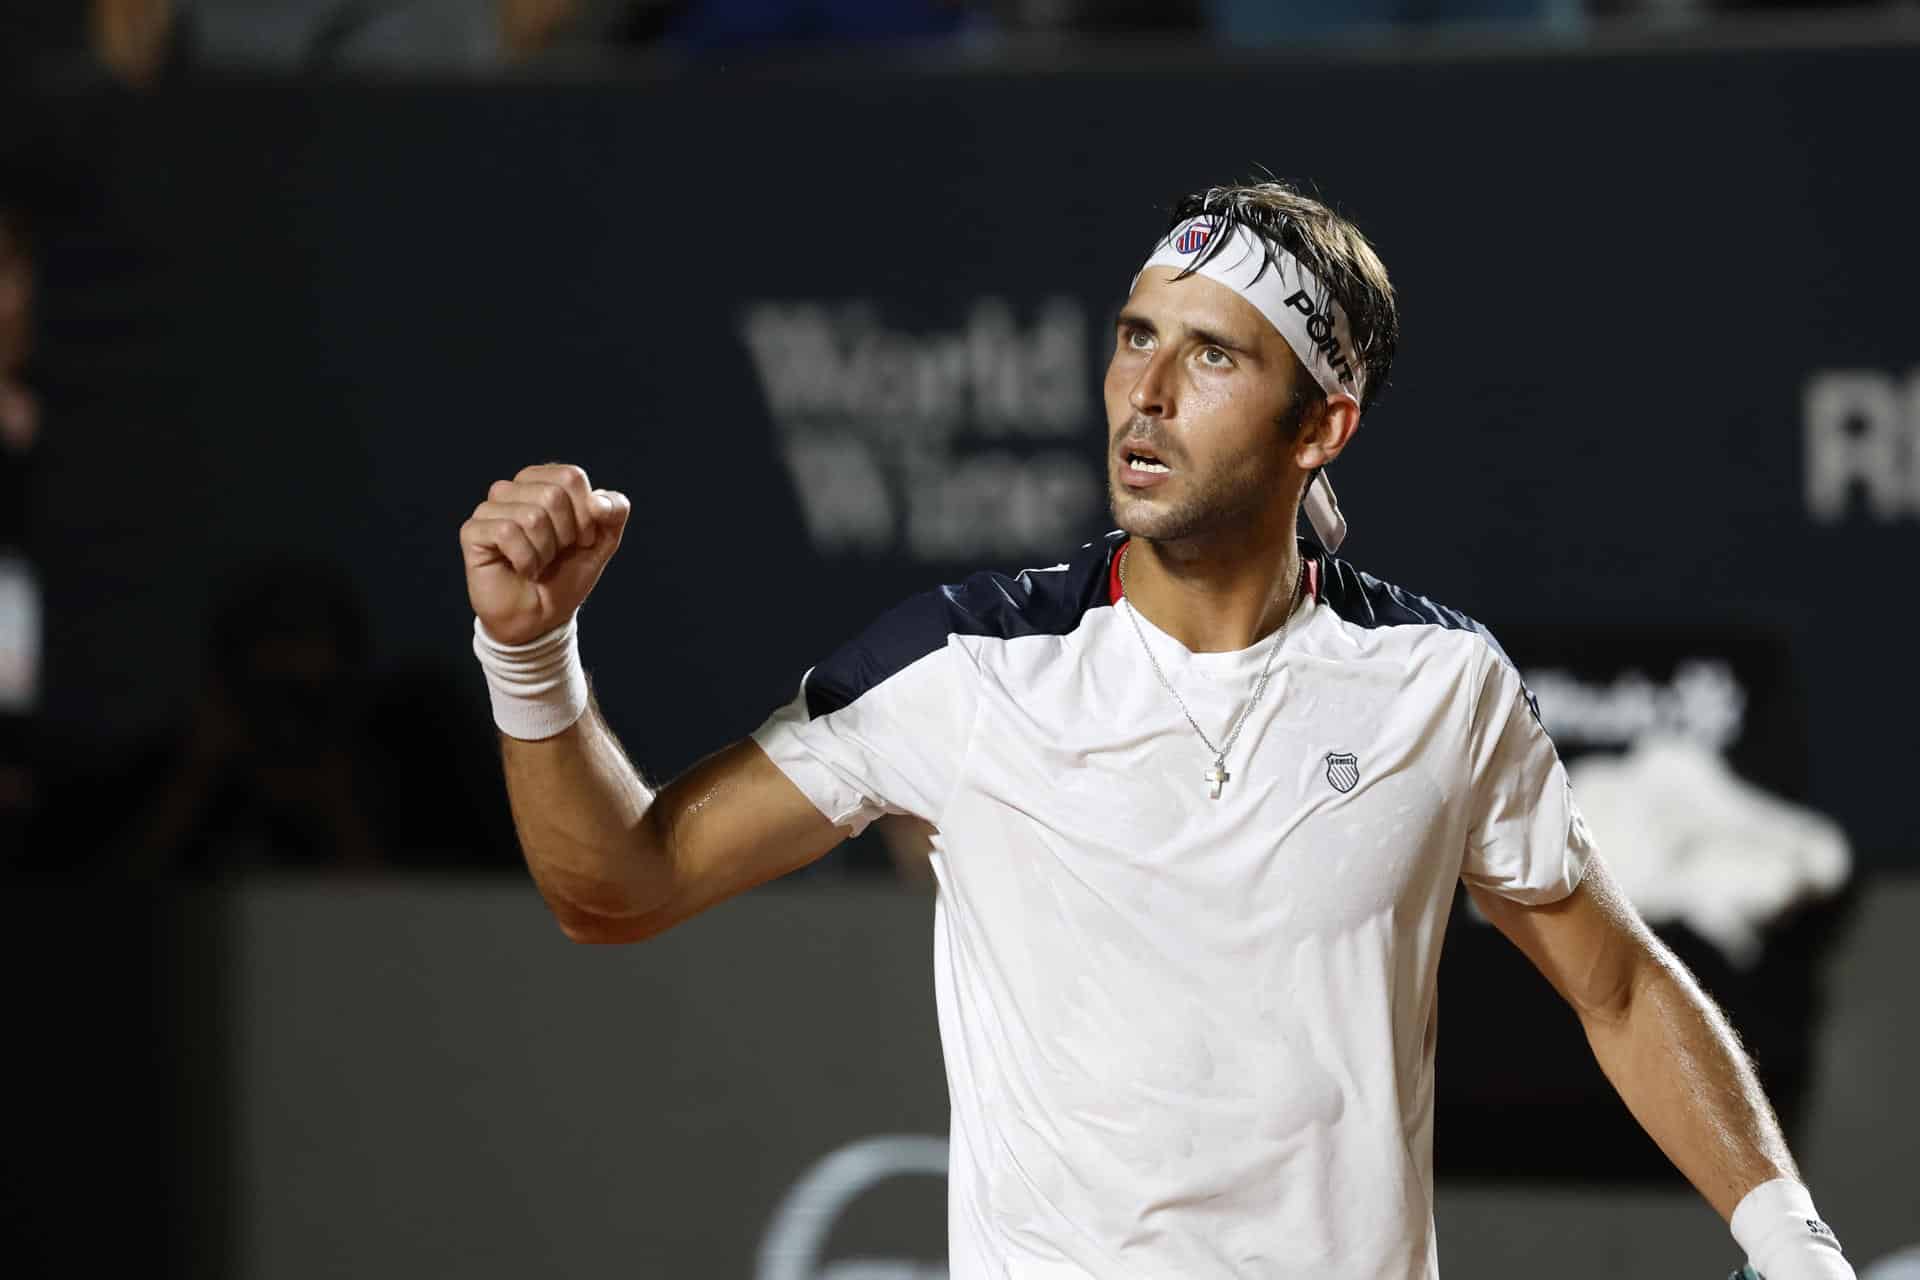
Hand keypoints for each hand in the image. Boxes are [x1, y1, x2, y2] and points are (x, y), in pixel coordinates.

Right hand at [460, 463, 629, 645]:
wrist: (540, 617)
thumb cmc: (565, 575)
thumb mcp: (603, 542)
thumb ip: (613, 511)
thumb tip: (597, 500)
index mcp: (542, 482)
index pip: (570, 476)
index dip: (586, 515)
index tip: (581, 540)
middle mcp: (513, 489)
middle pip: (553, 495)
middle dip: (566, 535)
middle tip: (556, 555)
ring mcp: (489, 508)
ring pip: (531, 515)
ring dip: (545, 551)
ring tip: (538, 563)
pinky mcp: (473, 532)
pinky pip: (506, 532)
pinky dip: (526, 560)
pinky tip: (523, 569)